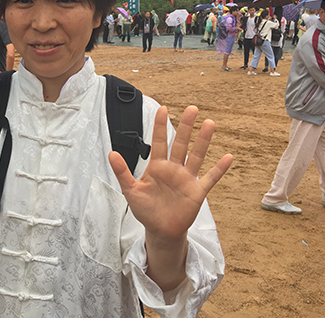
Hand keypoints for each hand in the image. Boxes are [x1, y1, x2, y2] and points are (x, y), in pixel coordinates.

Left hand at [109, 106, 231, 240]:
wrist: (160, 230)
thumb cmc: (145, 209)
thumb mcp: (130, 190)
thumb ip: (122, 171)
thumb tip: (111, 154)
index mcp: (157, 166)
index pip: (159, 142)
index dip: (160, 126)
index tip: (163, 109)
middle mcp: (173, 169)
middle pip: (181, 143)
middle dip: (186, 126)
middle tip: (192, 109)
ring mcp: (186, 179)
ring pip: (196, 155)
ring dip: (203, 141)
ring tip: (209, 124)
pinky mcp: (197, 191)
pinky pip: (210, 178)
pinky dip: (219, 169)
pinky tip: (228, 157)